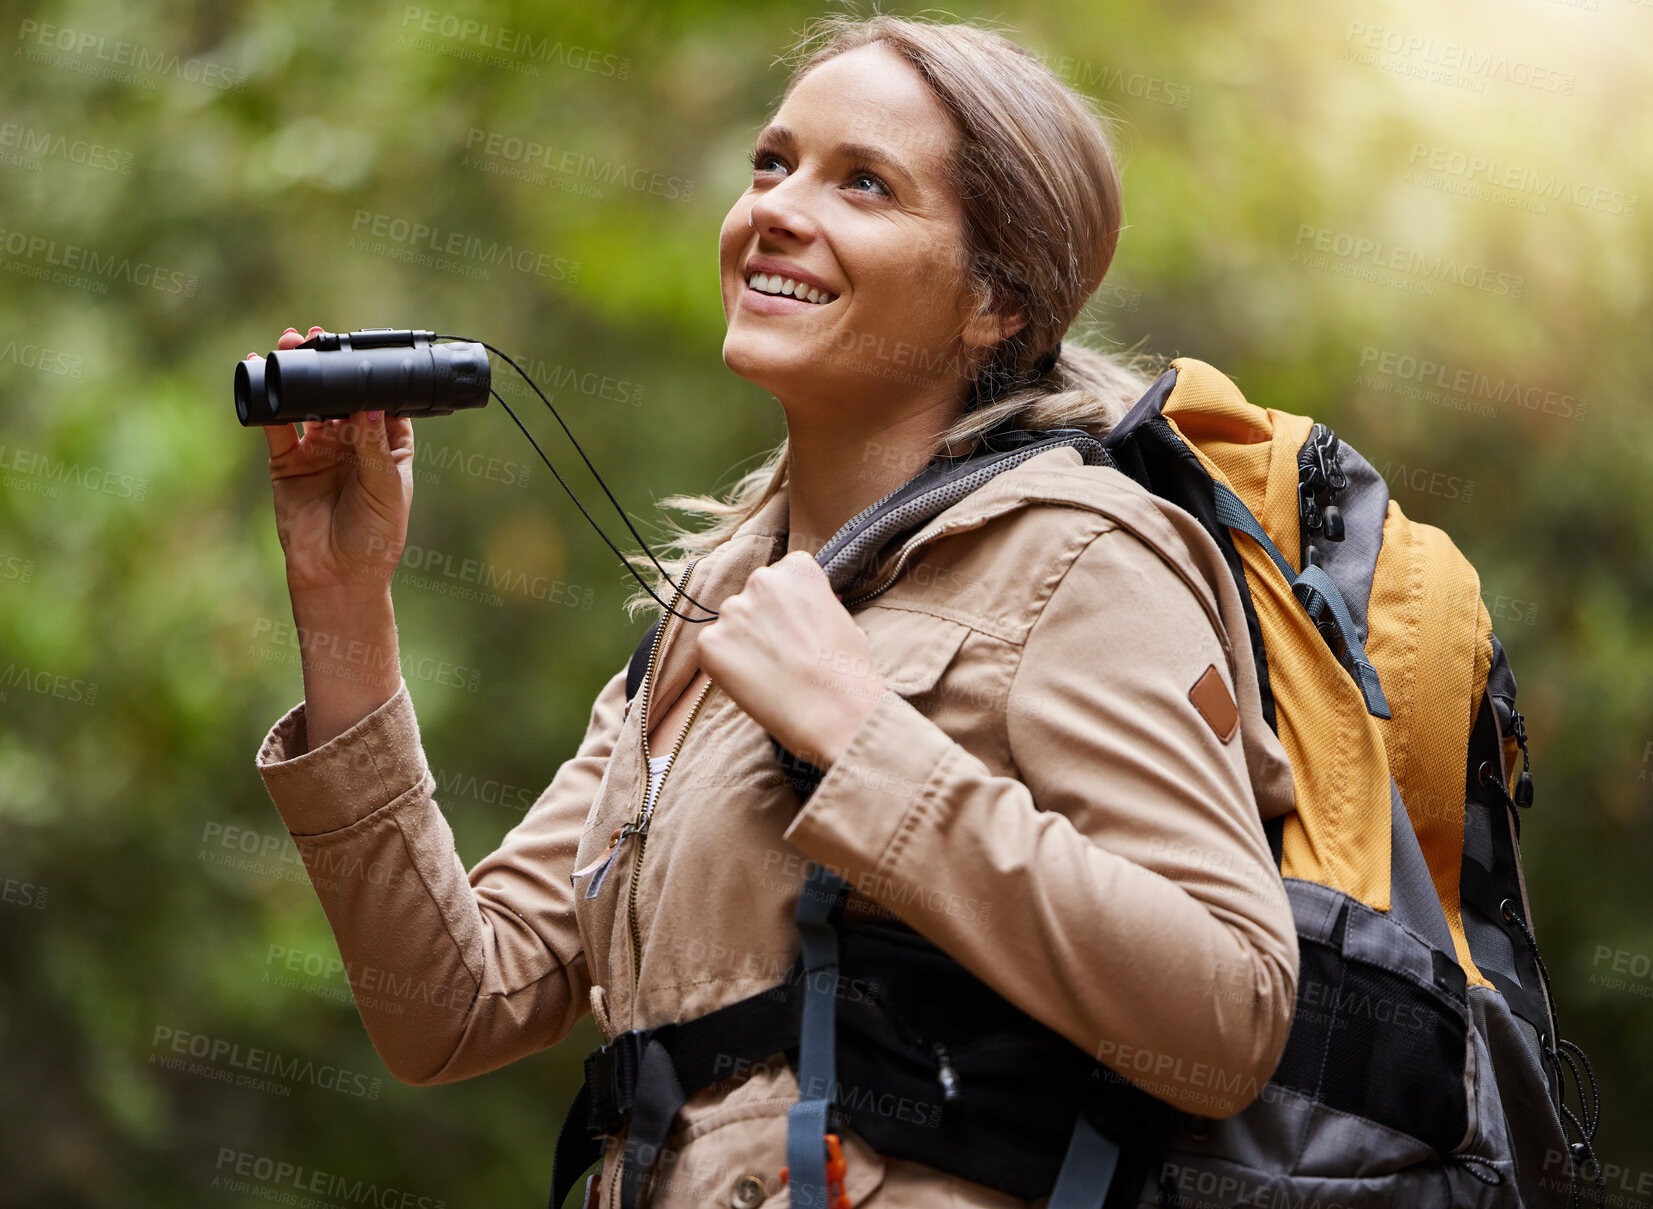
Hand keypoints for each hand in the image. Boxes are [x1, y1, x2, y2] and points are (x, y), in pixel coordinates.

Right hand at [251, 326, 415, 600]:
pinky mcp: (288, 463)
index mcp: (387, 444)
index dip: (371, 373)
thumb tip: (368, 405)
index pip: (380, 398)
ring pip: (307, 403)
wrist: (338, 576)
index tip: (360, 348)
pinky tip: (260, 378)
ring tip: (287, 345)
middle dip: (329, 366)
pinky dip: (268, 404)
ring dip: (298, 375)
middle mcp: (352, 442)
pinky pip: (276, 426)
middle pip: (340, 393)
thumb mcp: (384, 488)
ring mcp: (319, 450)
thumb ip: (373, 446)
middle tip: (315, 337)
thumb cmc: (375, 537)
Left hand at [696, 550, 886, 767]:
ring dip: (744, 643)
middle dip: (763, 621)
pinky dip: (726, 667)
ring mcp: (732, 610)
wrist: (833, 710)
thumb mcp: (842, 619)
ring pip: (732, 624)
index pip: (783, 577)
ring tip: (771, 673)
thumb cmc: (847, 670)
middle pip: (754, 597)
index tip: (796, 629)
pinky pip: (713, 650)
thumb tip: (804, 617)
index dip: (788, 607)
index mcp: (797, 568)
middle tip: (782, 654)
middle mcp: (761, 580)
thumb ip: (815, 606)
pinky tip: (753, 683)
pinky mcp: (710, 642)